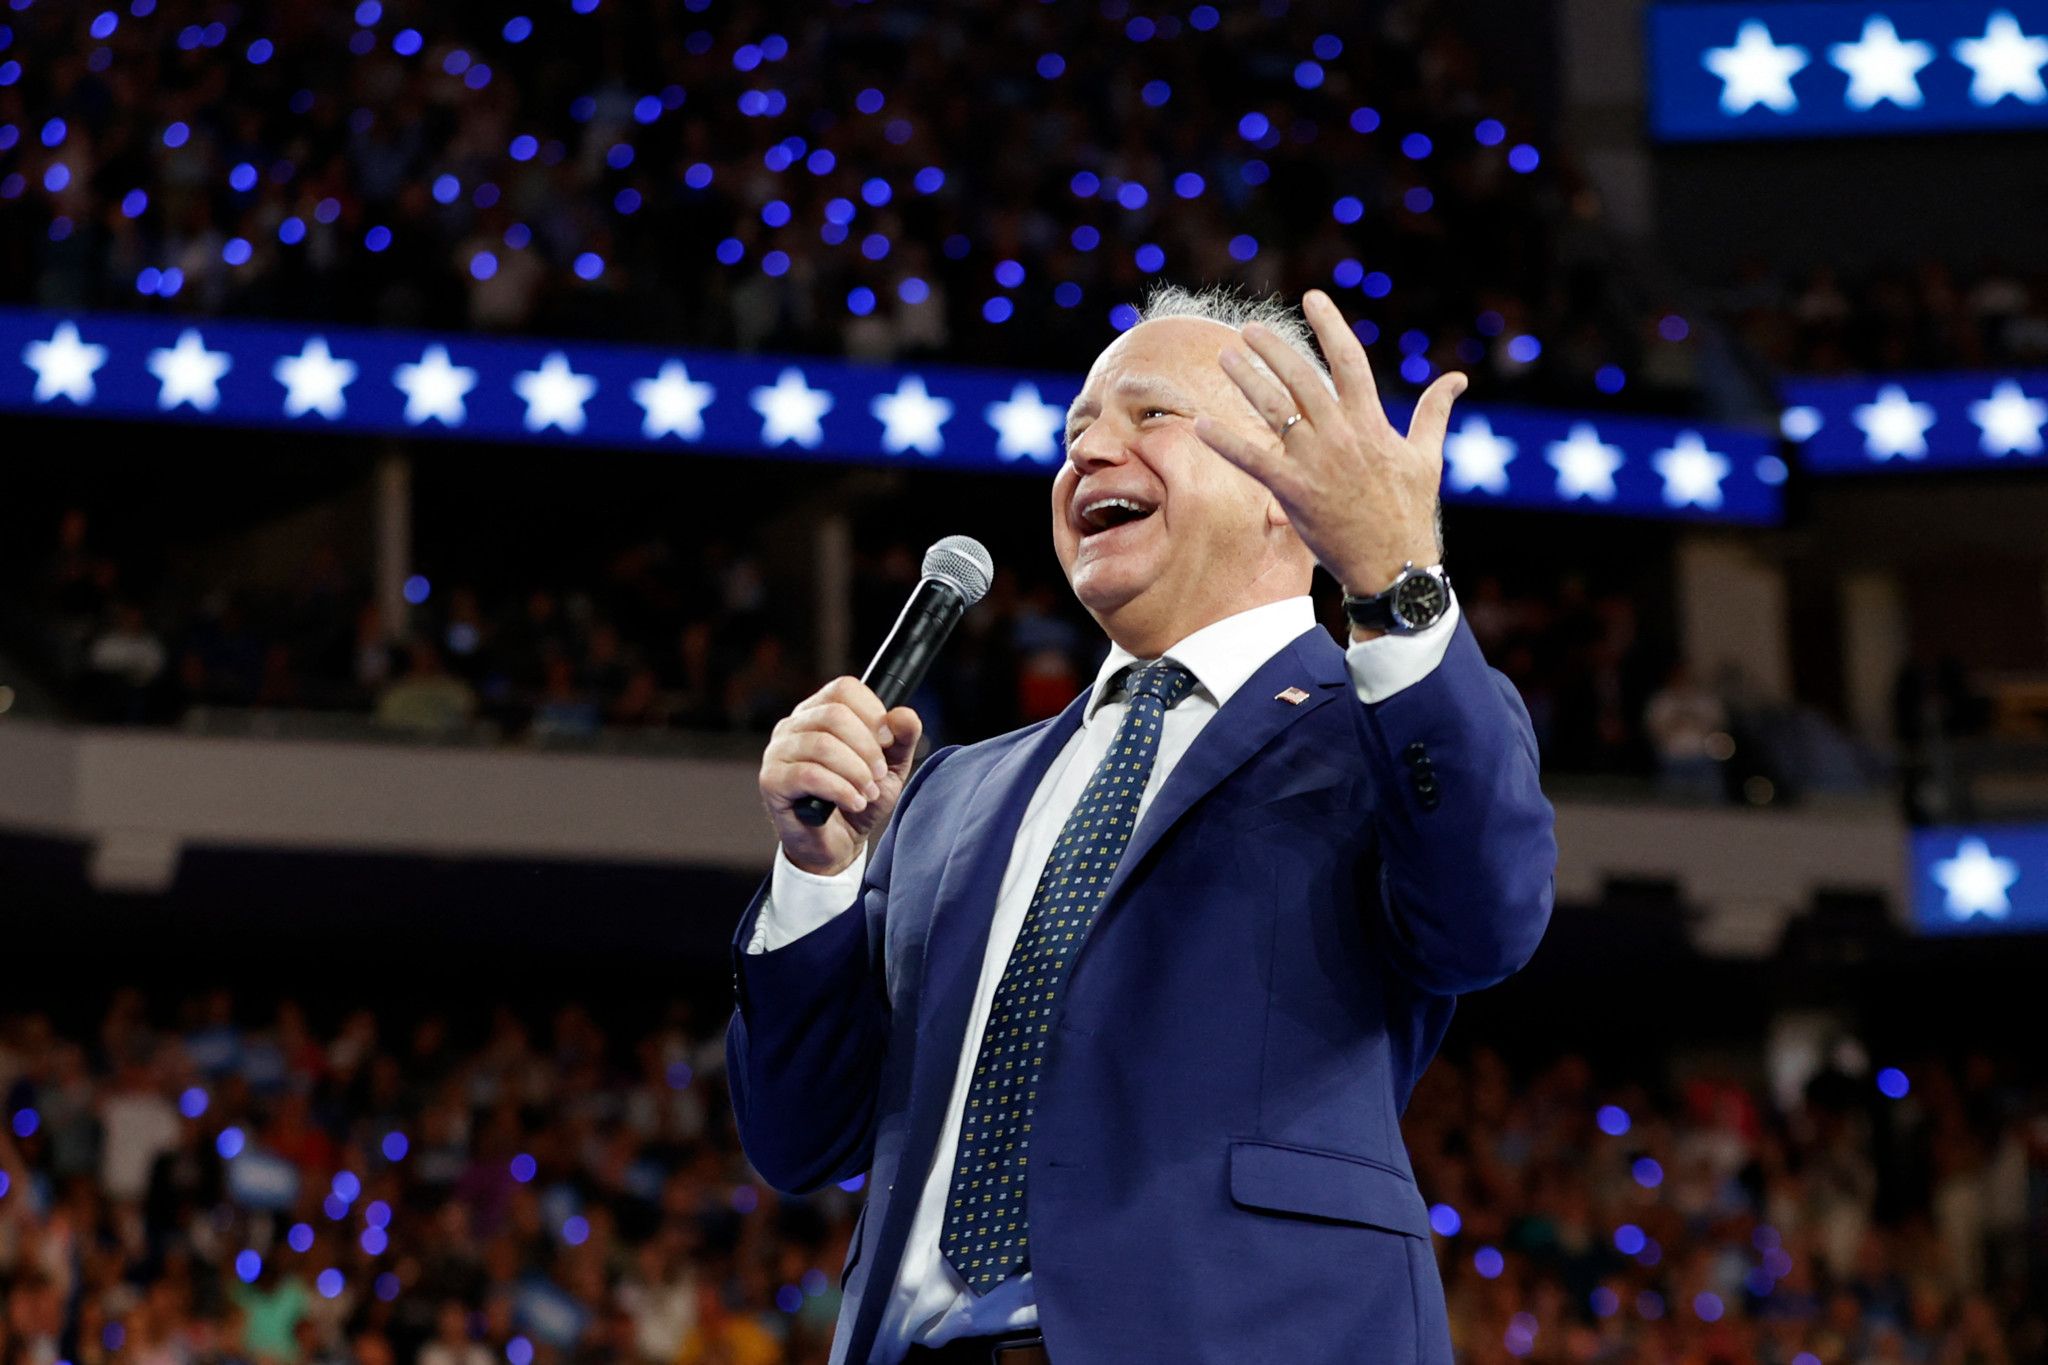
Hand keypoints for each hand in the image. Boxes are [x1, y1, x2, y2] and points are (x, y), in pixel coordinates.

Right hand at [759, 677, 922, 876]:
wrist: (836, 845)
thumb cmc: (859, 799)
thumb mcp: (890, 768)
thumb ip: (902, 739)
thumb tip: (902, 714)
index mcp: (820, 712)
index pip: (844, 689)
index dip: (873, 713)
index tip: (887, 742)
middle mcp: (793, 725)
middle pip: (835, 714)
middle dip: (867, 748)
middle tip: (877, 775)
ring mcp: (778, 751)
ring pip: (822, 745)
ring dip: (855, 772)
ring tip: (867, 793)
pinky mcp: (772, 780)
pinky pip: (808, 775)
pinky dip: (840, 790)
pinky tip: (854, 802)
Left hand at [1193, 288, 1461, 594]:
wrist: (1394, 565)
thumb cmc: (1410, 511)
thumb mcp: (1426, 457)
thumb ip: (1434, 412)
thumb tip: (1457, 378)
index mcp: (1372, 422)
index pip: (1348, 359)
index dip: (1329, 324)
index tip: (1311, 298)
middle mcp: (1341, 435)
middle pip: (1301, 378)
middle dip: (1273, 349)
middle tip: (1249, 328)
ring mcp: (1315, 463)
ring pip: (1274, 410)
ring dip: (1246, 380)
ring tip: (1225, 356)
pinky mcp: (1294, 492)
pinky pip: (1253, 461)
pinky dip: (1226, 441)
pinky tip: (1202, 424)